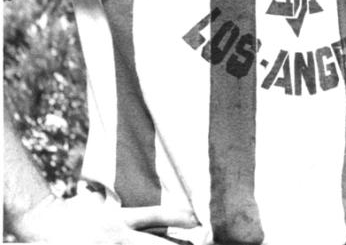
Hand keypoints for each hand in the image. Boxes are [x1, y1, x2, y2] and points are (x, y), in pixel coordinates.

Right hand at [8, 191, 198, 243]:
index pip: (156, 216)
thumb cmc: (76, 212)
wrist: (44, 223)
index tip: (199, 220)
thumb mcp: (104, 205)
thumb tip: (152, 211)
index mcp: (120, 218)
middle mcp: (118, 236)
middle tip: (201, 244)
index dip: (179, 218)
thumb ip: (127, 210)